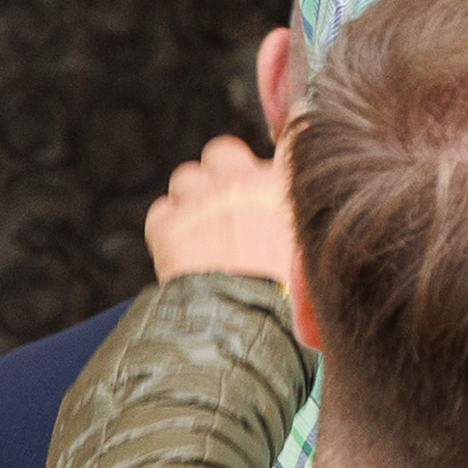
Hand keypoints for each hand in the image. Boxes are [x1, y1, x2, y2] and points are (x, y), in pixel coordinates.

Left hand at [147, 131, 296, 286]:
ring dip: (191, 199)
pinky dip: (167, 227)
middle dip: (220, 171)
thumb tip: (287, 212)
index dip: (269, 162)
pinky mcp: (167, 225)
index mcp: (283, 188)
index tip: (263, 175)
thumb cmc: (283, 298)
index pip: (286, 142)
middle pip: (222, 151)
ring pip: (186, 178)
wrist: (244, 325)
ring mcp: (201, 202)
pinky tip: (180, 251)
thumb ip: (297, 218)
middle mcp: (241, 184)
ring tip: (202, 233)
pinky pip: (160, 211)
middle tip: (224, 202)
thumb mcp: (307, 250)